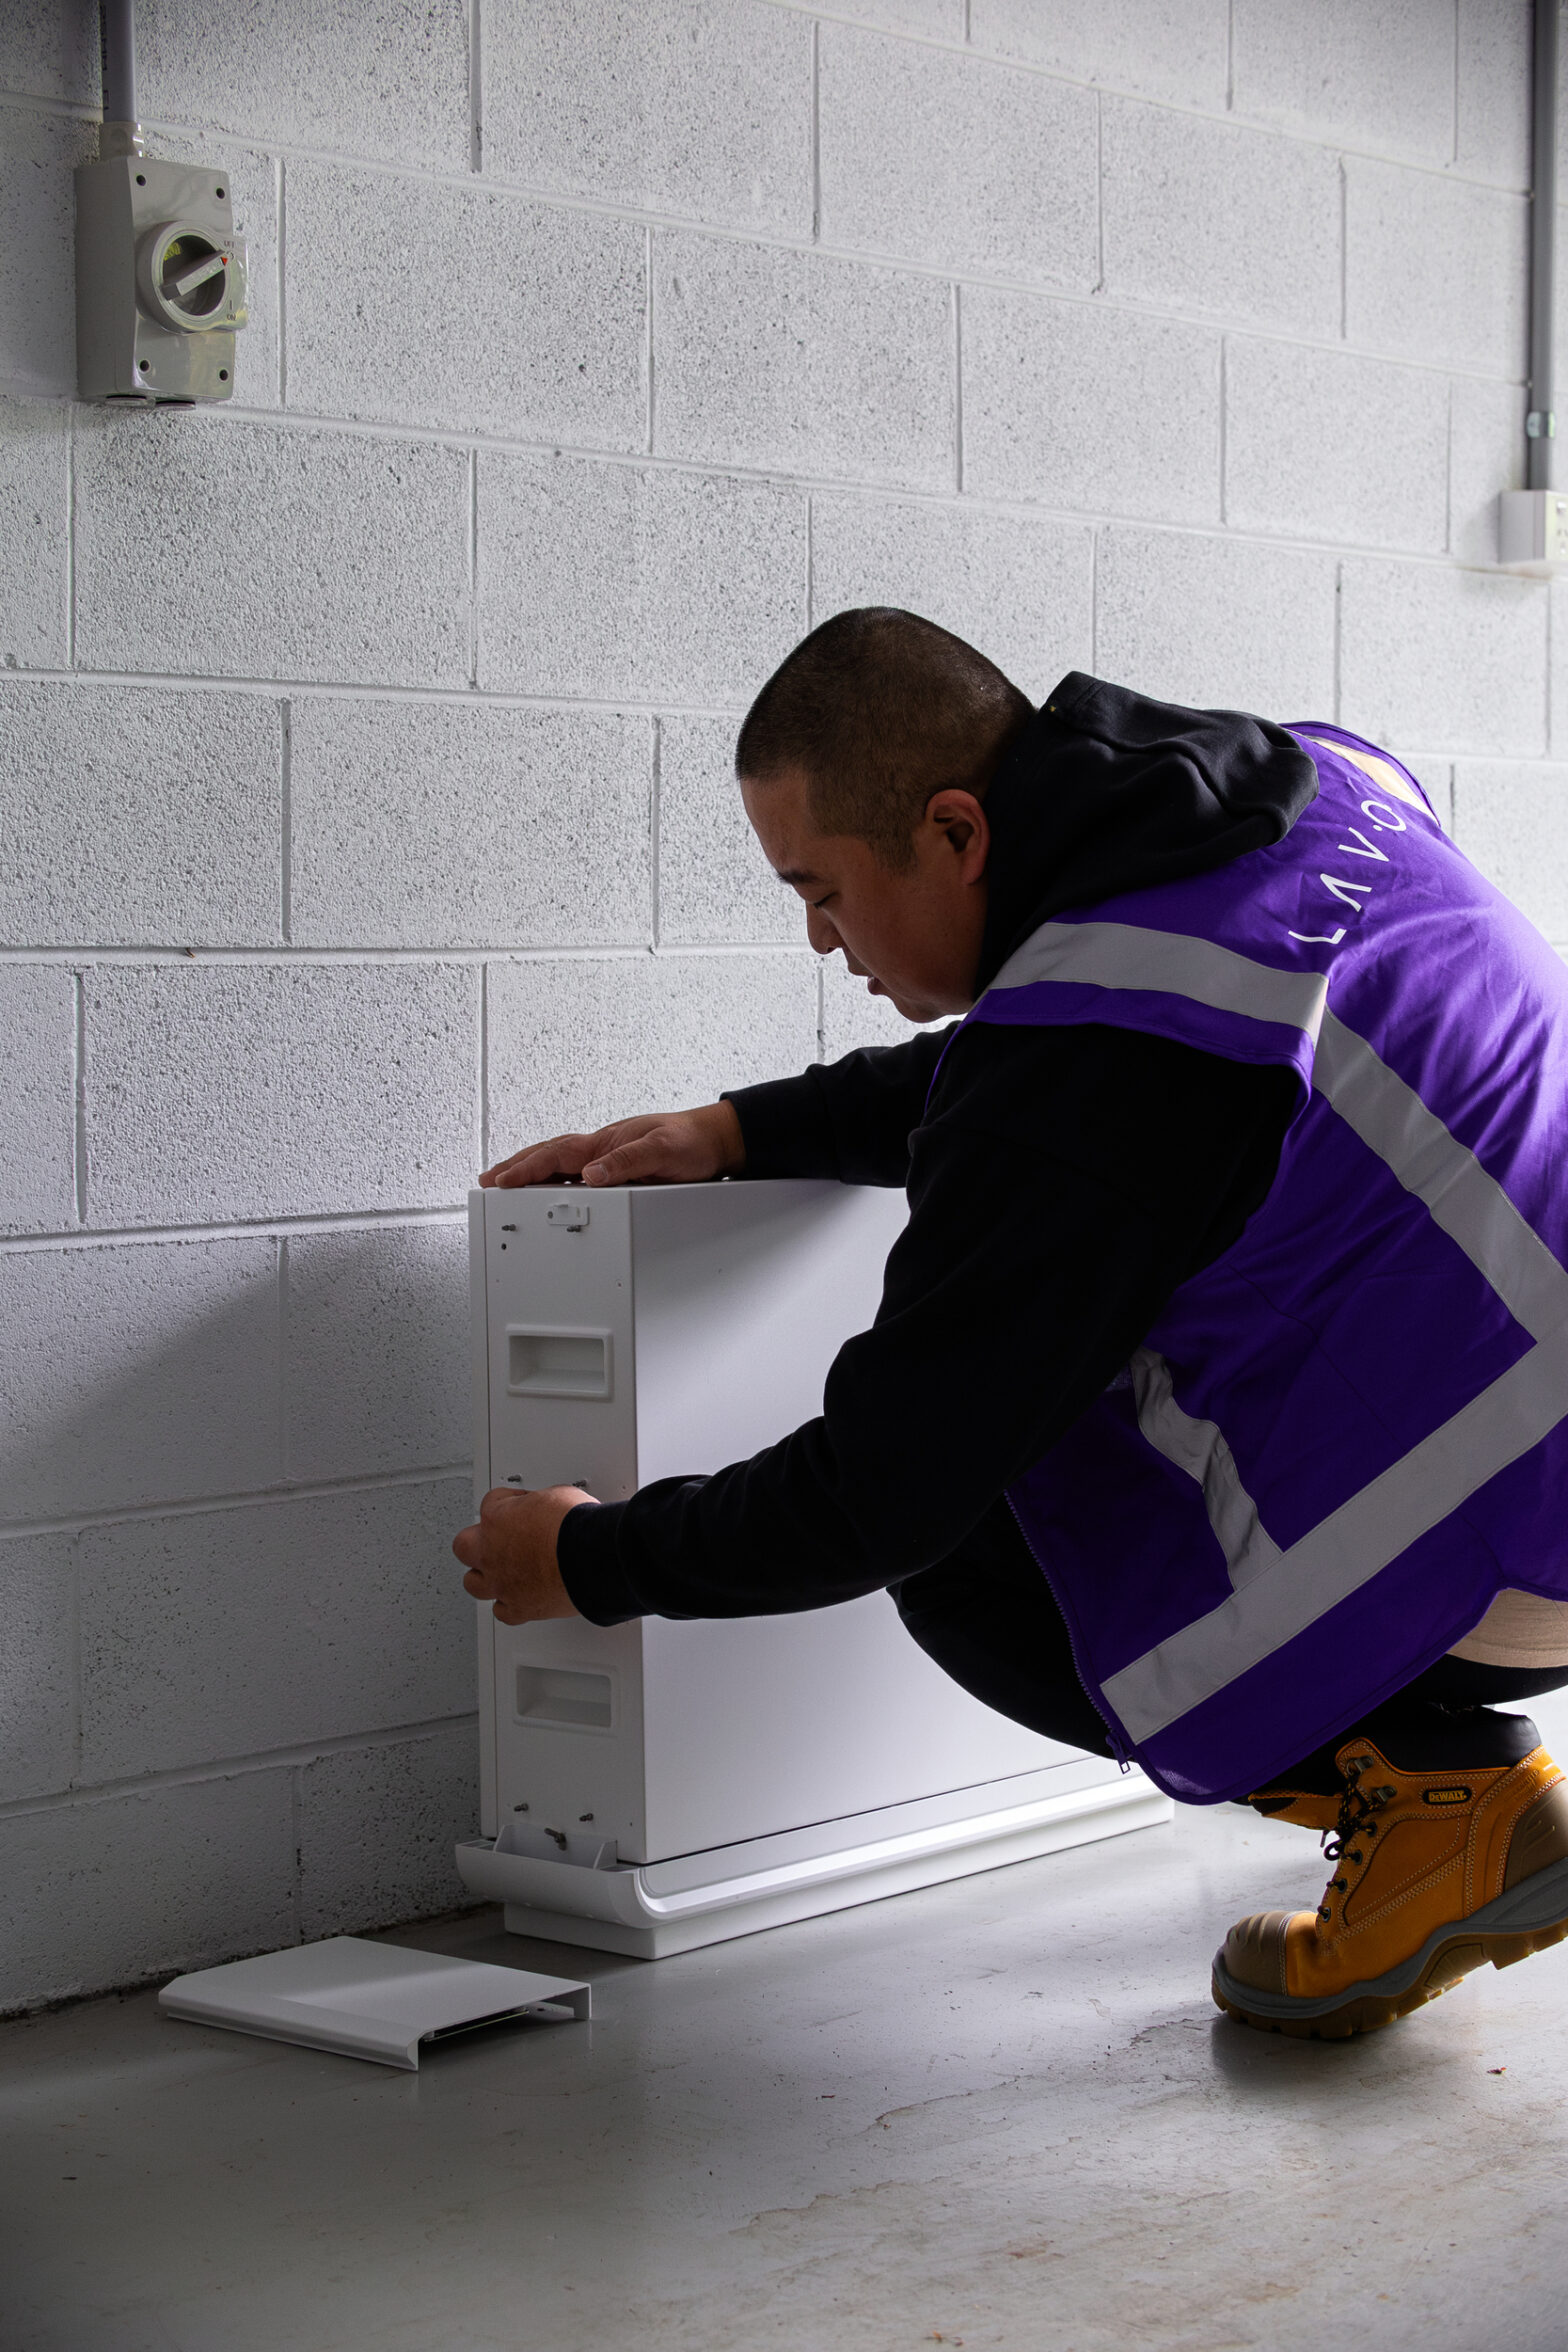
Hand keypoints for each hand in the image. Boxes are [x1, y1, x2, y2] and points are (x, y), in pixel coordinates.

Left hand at [453, 1486, 591, 1624]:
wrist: (589, 1557)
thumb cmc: (574, 1526)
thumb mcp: (559, 1495)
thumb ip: (543, 1504)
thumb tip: (551, 1508)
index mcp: (498, 1518)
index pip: (491, 1504)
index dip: (507, 1504)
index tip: (521, 1506)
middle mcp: (491, 1551)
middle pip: (464, 1546)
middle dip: (477, 1543)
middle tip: (495, 1540)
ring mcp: (501, 1582)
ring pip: (473, 1583)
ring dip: (484, 1577)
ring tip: (498, 1573)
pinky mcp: (519, 1607)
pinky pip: (503, 1612)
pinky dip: (510, 1605)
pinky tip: (518, 1599)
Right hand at [480, 1100, 744, 1189]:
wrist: (715, 1141)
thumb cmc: (690, 1142)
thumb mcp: (661, 1152)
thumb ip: (626, 1163)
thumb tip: (590, 1175)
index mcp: (605, 1142)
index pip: (555, 1154)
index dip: (526, 1168)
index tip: (500, 1180)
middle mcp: (600, 1148)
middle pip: (547, 1155)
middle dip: (515, 1167)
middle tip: (487, 1180)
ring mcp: (606, 1157)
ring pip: (557, 1163)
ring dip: (529, 1171)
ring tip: (504, 1181)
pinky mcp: (616, 1168)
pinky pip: (574, 1172)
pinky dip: (553, 1178)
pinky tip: (546, 1187)